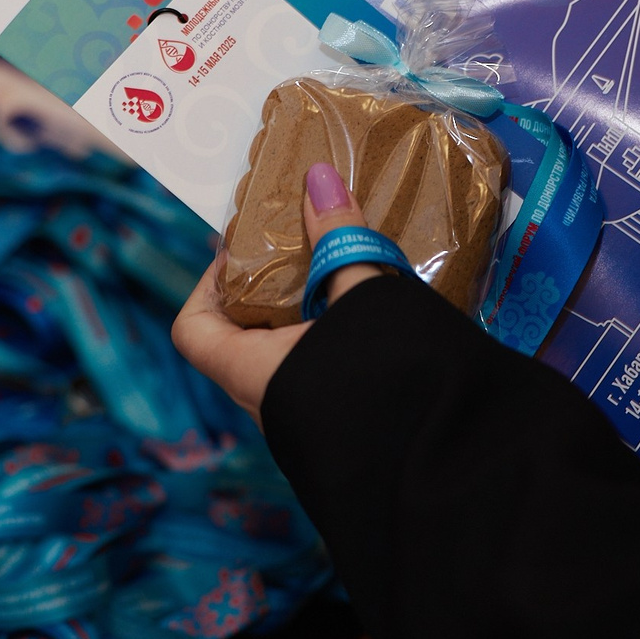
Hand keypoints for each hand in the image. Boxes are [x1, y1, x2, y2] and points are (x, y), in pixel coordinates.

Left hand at [172, 163, 384, 426]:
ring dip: (301, 315)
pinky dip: (327, 341)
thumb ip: (340, 239)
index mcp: (251, 373)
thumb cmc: (393, 377)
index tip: (246, 250)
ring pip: (280, 356)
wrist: (448, 460)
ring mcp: (300, 422)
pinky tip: (367, 316)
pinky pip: (313, 374)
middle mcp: (266, 404)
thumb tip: (318, 178)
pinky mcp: (335, 427)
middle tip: (298, 249)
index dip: (208, 284)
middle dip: (264, 289)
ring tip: (337, 273)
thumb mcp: (365, 296)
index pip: (192, 329)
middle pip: (237, 336)